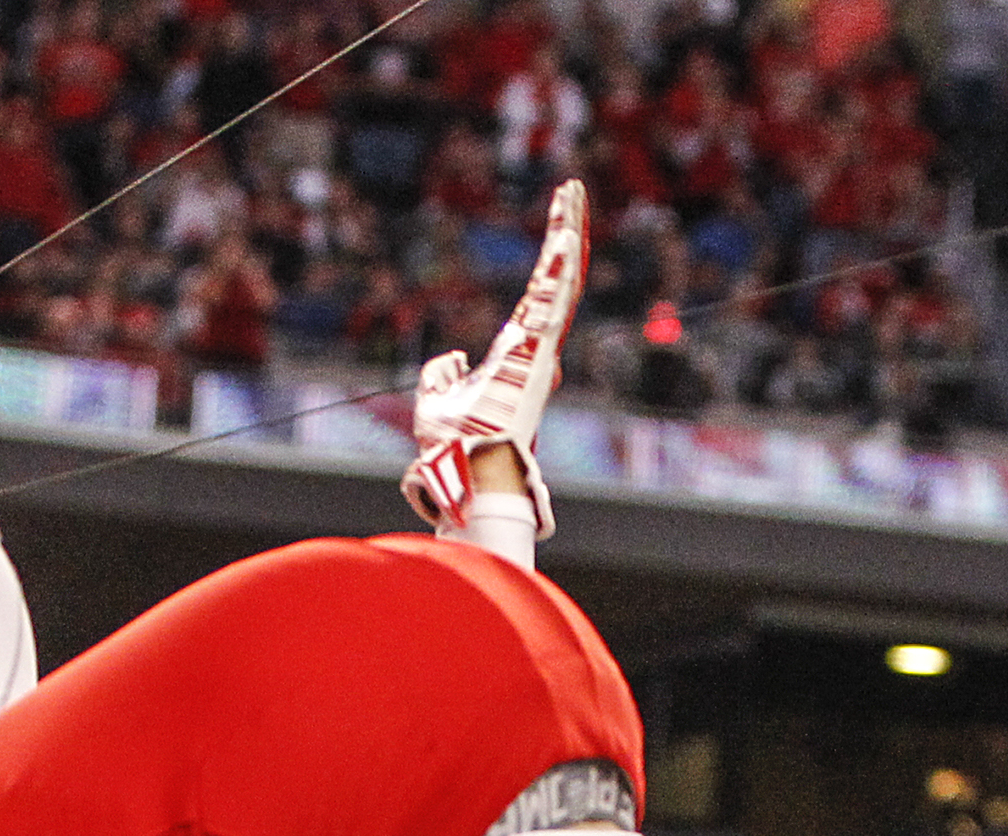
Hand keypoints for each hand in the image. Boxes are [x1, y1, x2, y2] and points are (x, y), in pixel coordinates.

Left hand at [403, 179, 585, 538]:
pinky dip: (562, 258)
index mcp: (516, 354)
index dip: (546, 262)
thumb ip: (442, 374)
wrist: (467, 472)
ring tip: (572, 191)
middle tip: (571, 192)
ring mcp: (542, 345)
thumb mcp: (435, 398)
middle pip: (556, 278)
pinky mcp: (541, 347)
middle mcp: (536, 346)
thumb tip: (452, 357)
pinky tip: (568, 221)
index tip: (556, 228)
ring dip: (567, 231)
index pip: (536, 298)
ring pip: (561, 278)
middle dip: (565, 233)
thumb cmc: (454, 444)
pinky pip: (556, 295)